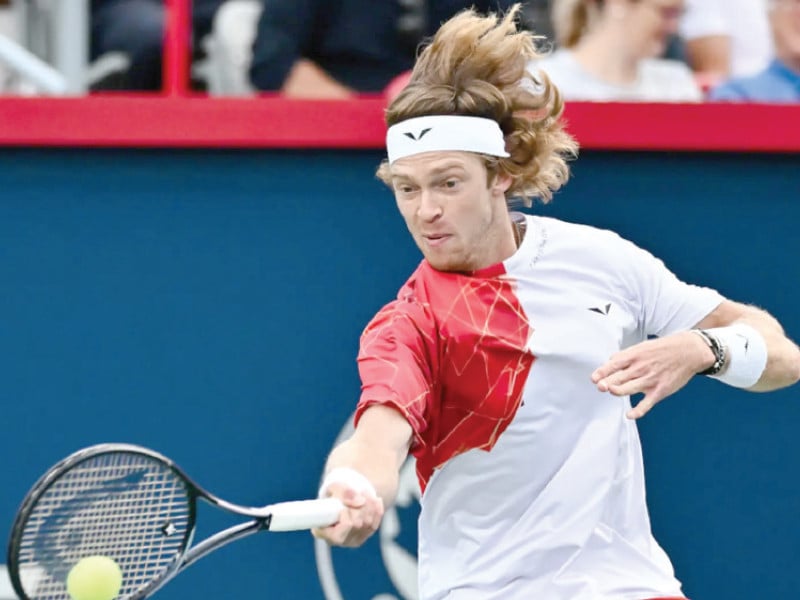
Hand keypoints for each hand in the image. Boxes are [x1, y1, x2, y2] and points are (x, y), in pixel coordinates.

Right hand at [311, 482, 383, 546]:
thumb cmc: (336, 492)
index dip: (344, 516)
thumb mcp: (335, 486)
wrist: (345, 495)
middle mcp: (338, 539)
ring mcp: (353, 539)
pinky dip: (377, 510)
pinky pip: (375, 524)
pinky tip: (376, 499)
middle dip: (359, 506)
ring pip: (367, 524)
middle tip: (359, 493)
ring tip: (365, 492)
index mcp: (323, 531)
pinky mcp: (365, 535)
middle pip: (356, 525)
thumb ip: (344, 492)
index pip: (337, 534)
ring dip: (369, 505)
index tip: (344, 505)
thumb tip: (360, 502)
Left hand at [591, 331, 714, 418]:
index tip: (594, 378)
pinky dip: (638, 411)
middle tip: (600, 386)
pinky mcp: (660, 390)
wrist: (689, 351)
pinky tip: (629, 415)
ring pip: (628, 389)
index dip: (602, 372)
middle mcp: (641, 368)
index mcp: (635, 356)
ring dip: (617, 391)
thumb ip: (626, 356)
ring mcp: (650, 380)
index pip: (614, 364)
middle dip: (606, 383)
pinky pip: (646, 403)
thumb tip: (610, 362)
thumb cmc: (664, 349)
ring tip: (611, 391)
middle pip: (618, 377)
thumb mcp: (643, 346)